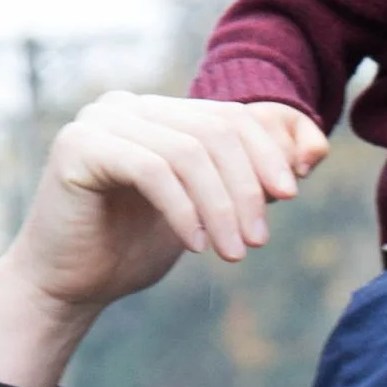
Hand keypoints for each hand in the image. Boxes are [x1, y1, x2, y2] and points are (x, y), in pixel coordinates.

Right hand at [0, 92, 330, 386]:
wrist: (69, 282)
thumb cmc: (136, 245)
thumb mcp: (208, 208)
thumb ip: (251, 175)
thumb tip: (316, 149)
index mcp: (160, 111)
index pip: (231, 115)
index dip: (270, 150)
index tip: (291, 194)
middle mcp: (128, 104)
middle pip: (216, 131)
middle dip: (249, 187)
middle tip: (259, 240)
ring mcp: (100, 120)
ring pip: (189, 151)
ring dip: (222, 207)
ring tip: (234, 252)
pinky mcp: (79, 146)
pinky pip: (153, 170)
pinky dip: (184, 210)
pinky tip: (196, 245)